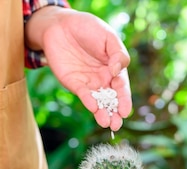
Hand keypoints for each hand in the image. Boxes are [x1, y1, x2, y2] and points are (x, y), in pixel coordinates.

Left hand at [26, 8, 131, 130]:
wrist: (61, 25)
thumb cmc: (88, 28)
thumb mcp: (108, 37)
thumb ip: (118, 54)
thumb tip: (117, 71)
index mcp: (114, 69)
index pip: (122, 87)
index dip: (125, 100)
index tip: (126, 111)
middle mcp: (103, 79)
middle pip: (111, 99)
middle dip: (115, 113)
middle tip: (117, 124)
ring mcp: (88, 82)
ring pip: (97, 101)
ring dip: (102, 113)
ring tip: (106, 123)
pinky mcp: (74, 83)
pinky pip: (83, 94)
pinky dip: (88, 101)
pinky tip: (93, 108)